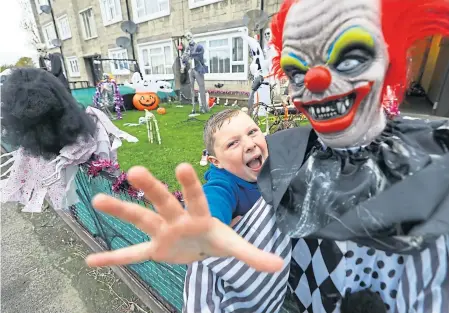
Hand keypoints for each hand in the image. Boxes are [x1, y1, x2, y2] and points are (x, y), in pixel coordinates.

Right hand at [85, 164, 282, 272]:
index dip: (190, 184)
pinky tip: (91, 260)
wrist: (201, 246)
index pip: (196, 196)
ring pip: (140, 219)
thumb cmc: (216, 238)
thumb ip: (253, 255)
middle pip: (163, 202)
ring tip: (99, 200)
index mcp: (199, 214)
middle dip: (152, 188)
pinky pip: (132, 254)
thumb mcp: (234, 246)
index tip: (181, 166)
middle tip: (135, 171)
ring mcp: (162, 232)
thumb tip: (280, 266)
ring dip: (121, 210)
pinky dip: (114, 259)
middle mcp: (177, 218)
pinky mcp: (154, 249)